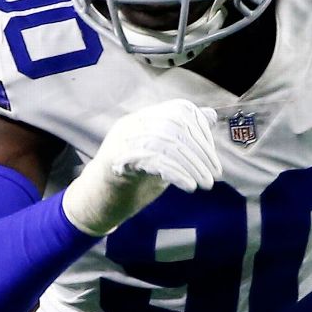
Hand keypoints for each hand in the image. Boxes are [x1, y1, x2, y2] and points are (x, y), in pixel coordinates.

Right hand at [62, 99, 220, 235]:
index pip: (180, 110)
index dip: (201, 132)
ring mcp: (122, 140)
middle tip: (215, 175)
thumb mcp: (164, 154)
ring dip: (191, 166)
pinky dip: (176, 173)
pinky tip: (189, 186)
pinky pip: (153, 160)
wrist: (96, 201)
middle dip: (200, 152)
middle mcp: (133, 124)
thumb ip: (184, 136)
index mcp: (144, 118)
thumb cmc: (133, 177)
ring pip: (165, 144)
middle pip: (175, 127)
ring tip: (205, 184)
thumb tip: (210, 116)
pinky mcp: (116, 160)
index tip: (212, 156)